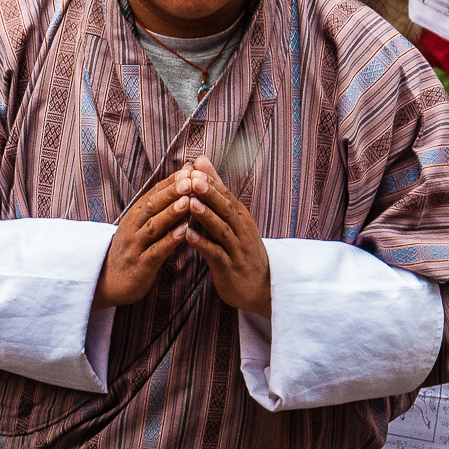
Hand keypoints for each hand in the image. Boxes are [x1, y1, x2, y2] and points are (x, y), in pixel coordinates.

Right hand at [95, 170, 190, 308]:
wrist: (108, 282)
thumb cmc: (131, 252)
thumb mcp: (138, 227)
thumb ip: (156, 210)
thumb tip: (177, 188)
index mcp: (134, 216)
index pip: (153, 194)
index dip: (170, 182)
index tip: (188, 170)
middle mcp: (132, 227)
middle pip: (152, 206)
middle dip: (171, 192)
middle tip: (189, 180)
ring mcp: (135, 246)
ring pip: (154, 226)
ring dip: (171, 213)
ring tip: (188, 201)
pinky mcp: (140, 265)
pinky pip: (156, 251)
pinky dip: (169, 241)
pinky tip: (183, 233)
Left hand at [177, 156, 270, 316]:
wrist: (260, 287)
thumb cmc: (239, 248)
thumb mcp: (232, 219)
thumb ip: (215, 191)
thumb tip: (201, 161)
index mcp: (241, 218)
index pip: (226, 196)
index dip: (211, 183)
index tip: (194, 168)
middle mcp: (242, 231)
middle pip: (226, 210)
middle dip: (210, 194)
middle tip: (193, 179)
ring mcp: (237, 250)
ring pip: (221, 230)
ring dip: (206, 217)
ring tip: (190, 203)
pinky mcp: (229, 268)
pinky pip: (215, 254)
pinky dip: (202, 244)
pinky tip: (188, 236)